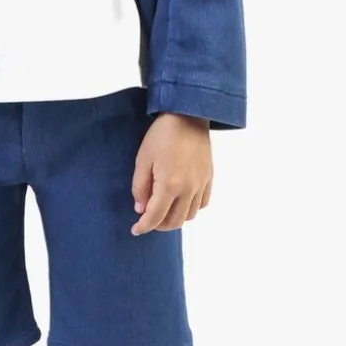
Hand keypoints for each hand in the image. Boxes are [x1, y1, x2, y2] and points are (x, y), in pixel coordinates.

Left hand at [131, 112, 211, 234]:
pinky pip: (202, 203)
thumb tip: (141, 209)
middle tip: (148, 220)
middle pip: (174, 222)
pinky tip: (181, 201)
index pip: (155, 217)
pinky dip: (190, 208)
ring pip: (189, 215)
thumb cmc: (161, 135)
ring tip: (164, 210)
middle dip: (158, 226)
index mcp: (169, 185)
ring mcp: (201, 184)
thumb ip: (140, 187)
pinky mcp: (209, 177)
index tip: (135, 230)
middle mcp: (188, 189)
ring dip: (175, 218)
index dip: (144, 227)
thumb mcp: (142, 159)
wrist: (188, 115)